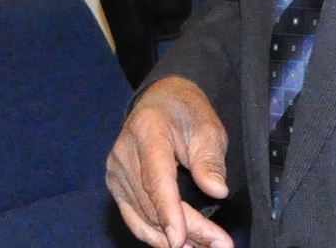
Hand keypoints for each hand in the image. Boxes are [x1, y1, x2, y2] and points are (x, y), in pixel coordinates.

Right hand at [106, 76, 232, 247]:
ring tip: (205, 247)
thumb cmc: (187, 114)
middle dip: (187, 231)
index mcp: (147, 130)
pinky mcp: (115, 184)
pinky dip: (156, 236)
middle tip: (220, 245)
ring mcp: (115, 170)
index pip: (156, 178)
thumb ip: (210, 160)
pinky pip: (134, 218)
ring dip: (172, 239)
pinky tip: (178, 244)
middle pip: (152, 204)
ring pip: (143, 217)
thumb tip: (217, 191)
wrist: (161, 102)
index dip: (169, 212)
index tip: (181, 240)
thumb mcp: (208, 128)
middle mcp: (123, 152)